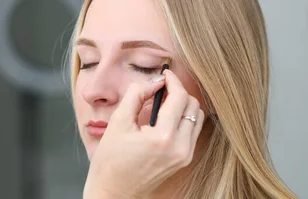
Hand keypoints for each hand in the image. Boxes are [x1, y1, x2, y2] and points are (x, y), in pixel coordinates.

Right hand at [83, 70, 204, 198]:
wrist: (114, 192)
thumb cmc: (110, 161)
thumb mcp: (118, 122)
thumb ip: (136, 95)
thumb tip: (154, 81)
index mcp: (163, 138)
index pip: (179, 98)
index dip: (172, 81)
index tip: (164, 74)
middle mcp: (180, 148)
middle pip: (193, 105)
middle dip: (178, 92)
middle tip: (161, 88)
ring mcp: (184, 155)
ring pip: (196, 117)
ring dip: (182, 105)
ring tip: (162, 104)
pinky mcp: (184, 160)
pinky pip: (192, 130)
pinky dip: (182, 119)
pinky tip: (164, 119)